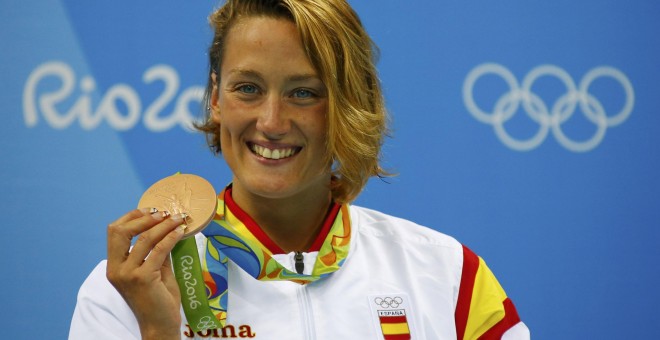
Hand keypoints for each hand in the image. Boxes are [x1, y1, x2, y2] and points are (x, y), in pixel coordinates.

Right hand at [106, 208, 185, 339]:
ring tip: (178, 219)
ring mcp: (128, 274)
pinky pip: (159, 250)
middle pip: (120, 231)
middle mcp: (116, 269)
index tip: (152, 209)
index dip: (132, 217)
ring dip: (163, 225)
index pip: (114, 233)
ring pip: (144, 239)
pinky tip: (180, 231)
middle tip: (164, 212)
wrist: (159, 325)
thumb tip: (165, 229)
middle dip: (143, 218)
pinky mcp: (143, 278)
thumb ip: (155, 252)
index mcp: (114, 266)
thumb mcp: (154, 271)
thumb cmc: (158, 299)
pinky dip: (171, 237)